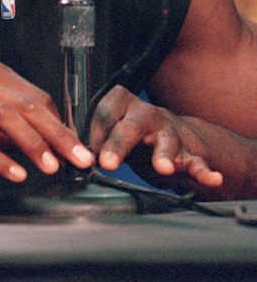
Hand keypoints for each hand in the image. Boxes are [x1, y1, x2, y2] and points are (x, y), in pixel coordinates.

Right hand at [0, 60, 94, 181]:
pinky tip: (16, 174)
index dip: (61, 124)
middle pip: (26, 105)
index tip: (77, 149)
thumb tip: (55, 148)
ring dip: (33, 143)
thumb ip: (13, 127)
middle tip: (79, 158)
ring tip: (51, 167)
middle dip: (58, 134)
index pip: (36, 97)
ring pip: (4, 116)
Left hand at [89, 85, 223, 190]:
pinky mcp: (187, 151)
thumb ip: (92, 139)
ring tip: (163, 168)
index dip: (95, 133)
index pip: (104, 113)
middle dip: (118, 145)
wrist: (162, 134)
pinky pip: (197, 160)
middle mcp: (145, 114)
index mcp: (120, 103)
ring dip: (164, 154)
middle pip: (130, 127)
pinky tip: (212, 178)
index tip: (86, 152)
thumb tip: (71, 155)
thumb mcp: (106, 130)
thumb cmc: (126, 132)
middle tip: (107, 163)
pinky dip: (204, 170)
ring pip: (166, 141)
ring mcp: (168, 131)